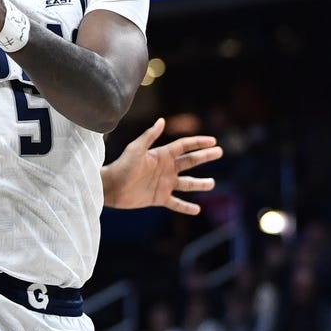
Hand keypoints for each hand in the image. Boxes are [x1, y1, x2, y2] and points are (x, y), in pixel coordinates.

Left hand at [103, 118, 221, 212]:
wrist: (111, 187)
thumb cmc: (122, 166)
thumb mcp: (136, 149)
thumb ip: (149, 136)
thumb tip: (162, 120)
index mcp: (161, 155)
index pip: (184, 146)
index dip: (198, 142)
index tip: (213, 140)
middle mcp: (166, 168)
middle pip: (190, 162)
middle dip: (205, 157)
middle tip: (219, 152)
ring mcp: (164, 184)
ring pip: (187, 184)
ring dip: (200, 184)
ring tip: (212, 183)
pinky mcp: (159, 198)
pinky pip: (176, 203)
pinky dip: (186, 208)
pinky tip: (197, 210)